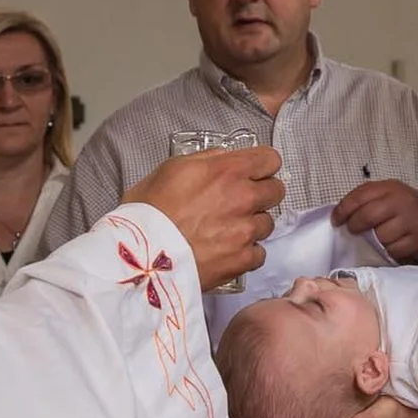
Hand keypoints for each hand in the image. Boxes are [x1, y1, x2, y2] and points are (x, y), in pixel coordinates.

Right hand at [123, 146, 282, 290]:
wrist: (140, 255)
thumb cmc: (148, 211)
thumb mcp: (171, 169)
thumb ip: (206, 160)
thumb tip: (224, 158)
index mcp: (228, 171)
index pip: (270, 159)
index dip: (262, 166)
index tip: (254, 172)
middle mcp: (244, 198)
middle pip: (276, 190)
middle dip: (261, 194)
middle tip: (240, 203)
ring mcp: (246, 230)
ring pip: (268, 223)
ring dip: (252, 225)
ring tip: (227, 231)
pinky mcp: (242, 259)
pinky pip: (259, 253)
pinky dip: (246, 253)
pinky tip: (227, 252)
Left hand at [332, 180, 417, 260]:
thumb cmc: (399, 206)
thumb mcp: (383, 194)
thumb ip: (363, 200)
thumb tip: (338, 216)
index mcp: (390, 188)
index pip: (359, 197)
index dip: (343, 210)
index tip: (336, 220)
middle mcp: (402, 202)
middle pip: (368, 216)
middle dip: (355, 226)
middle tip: (353, 231)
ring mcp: (412, 221)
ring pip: (380, 237)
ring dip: (373, 241)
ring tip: (376, 238)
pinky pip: (393, 251)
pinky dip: (388, 251)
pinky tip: (390, 245)